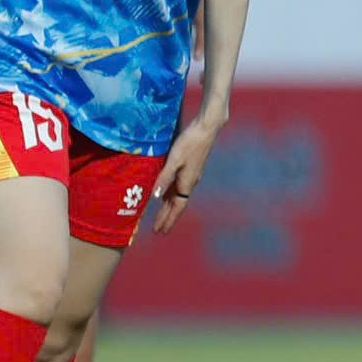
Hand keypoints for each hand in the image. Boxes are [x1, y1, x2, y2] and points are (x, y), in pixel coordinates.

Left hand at [152, 113, 221, 232]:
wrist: (206, 129)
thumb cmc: (189, 143)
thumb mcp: (173, 161)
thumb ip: (164, 178)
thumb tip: (155, 197)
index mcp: (186, 183)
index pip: (176, 207)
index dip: (168, 219)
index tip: (160, 231)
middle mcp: (190, 182)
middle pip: (177, 204)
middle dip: (168, 217)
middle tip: (159, 229)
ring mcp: (191, 175)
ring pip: (178, 195)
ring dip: (169, 207)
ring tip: (160, 215)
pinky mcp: (191, 168)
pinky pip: (179, 187)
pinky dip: (171, 194)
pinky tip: (165, 193)